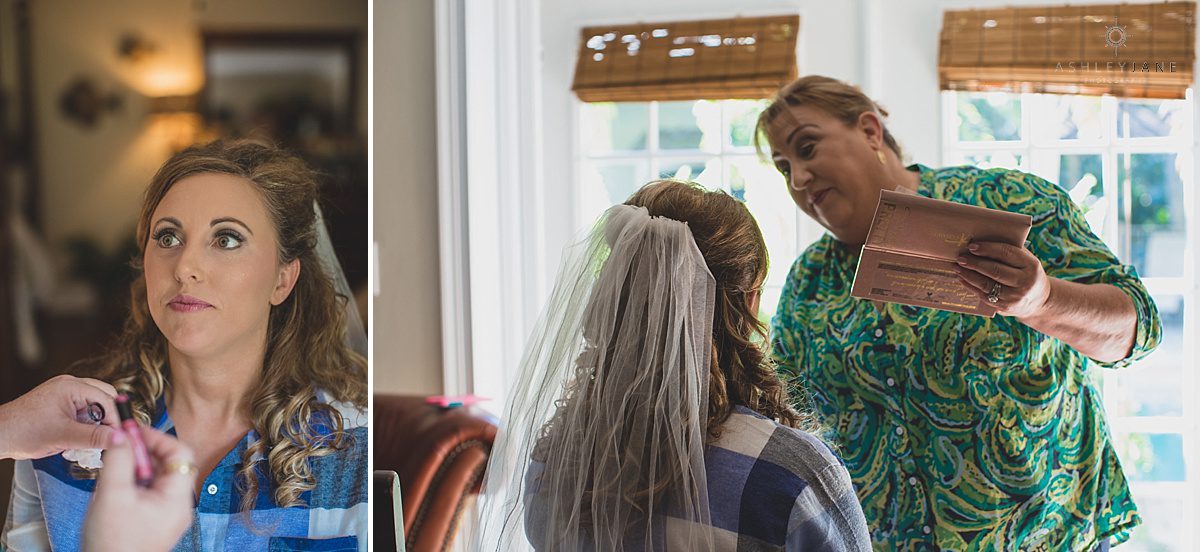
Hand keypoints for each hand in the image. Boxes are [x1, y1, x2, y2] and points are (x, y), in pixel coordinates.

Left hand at [0, 375, 119, 459]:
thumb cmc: (24, 432)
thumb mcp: (64, 436)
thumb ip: (95, 437)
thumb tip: (121, 439)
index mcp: (72, 386)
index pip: (107, 400)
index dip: (116, 420)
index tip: (121, 439)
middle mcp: (70, 385)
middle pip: (104, 398)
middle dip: (108, 419)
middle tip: (108, 439)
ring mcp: (64, 392)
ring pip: (95, 405)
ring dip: (97, 423)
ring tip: (91, 441)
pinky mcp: (59, 402)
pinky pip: (83, 409)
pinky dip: (86, 424)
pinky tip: (80, 438)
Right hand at [82, 427, 195, 551]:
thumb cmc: (112, 543)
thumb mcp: (112, 496)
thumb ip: (118, 460)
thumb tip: (121, 433)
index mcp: (178, 498)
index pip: (181, 453)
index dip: (157, 437)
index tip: (132, 431)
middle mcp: (178, 506)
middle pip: (169, 464)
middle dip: (143, 452)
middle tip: (119, 446)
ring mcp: (167, 515)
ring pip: (156, 478)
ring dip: (134, 469)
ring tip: (111, 472)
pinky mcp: (154, 522)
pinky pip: (148, 493)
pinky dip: (132, 485)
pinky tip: (112, 490)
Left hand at [954, 241, 1051, 318]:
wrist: (1039, 301)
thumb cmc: (1026, 273)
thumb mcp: (1026, 261)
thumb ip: (1010, 251)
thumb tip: (981, 239)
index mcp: (1031, 265)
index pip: (1007, 254)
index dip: (988, 249)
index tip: (972, 246)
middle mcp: (1025, 282)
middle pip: (995, 271)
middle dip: (975, 263)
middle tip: (961, 257)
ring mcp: (1015, 296)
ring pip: (987, 285)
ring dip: (969, 275)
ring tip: (957, 267)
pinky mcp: (1005, 307)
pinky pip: (984, 295)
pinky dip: (971, 286)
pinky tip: (962, 279)